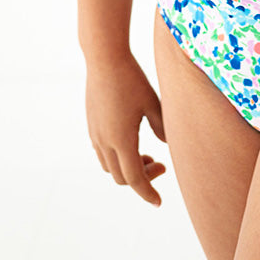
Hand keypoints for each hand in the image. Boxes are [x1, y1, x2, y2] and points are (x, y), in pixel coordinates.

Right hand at [85, 51, 167, 205]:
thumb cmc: (132, 78)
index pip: (134, 179)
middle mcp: (105, 141)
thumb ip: (161, 127)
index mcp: (122, 140)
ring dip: (128, 168)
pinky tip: (131, 142)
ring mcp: (95, 134)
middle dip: (143, 178)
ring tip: (147, 155)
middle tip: (161, 164)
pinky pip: (102, 153)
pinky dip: (117, 157)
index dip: (148, 192)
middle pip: (122, 177)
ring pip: (110, 167)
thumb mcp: (153, 102)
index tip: (159, 202)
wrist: (104, 58)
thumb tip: (167, 145)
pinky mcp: (92, 125)